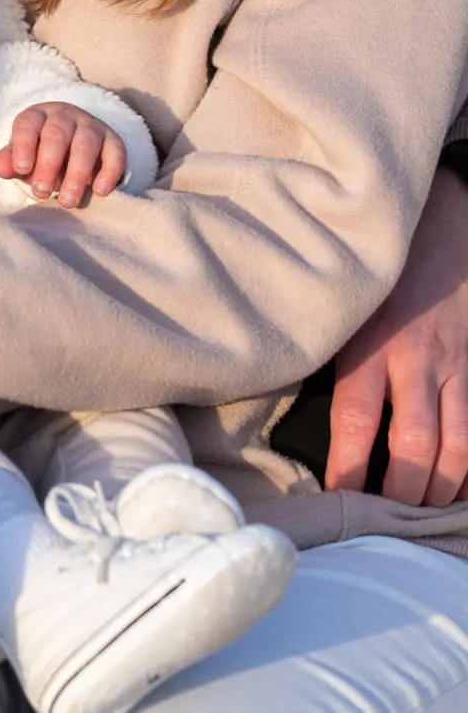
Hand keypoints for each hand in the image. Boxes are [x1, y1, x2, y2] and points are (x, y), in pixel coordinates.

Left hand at [0, 101, 126, 207]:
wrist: (74, 145)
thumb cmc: (40, 154)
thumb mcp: (23, 156)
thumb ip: (10, 161)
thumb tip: (3, 169)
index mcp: (37, 116)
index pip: (28, 125)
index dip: (24, 146)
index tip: (21, 169)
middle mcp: (65, 116)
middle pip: (57, 135)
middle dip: (48, 164)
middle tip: (41, 192)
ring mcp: (91, 126)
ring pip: (85, 145)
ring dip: (76, 174)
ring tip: (67, 201)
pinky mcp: (113, 141)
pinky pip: (115, 153)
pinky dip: (109, 172)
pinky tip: (99, 191)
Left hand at [327, 167, 467, 504]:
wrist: (444, 221)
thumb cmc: (379, 268)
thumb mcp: (343, 303)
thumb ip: (330, 350)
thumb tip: (294, 404)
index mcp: (369, 345)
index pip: (355, 422)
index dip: (348, 470)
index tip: (336, 502)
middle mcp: (417, 362)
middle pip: (414, 449)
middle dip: (400, 495)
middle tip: (383, 524)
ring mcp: (457, 367)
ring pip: (457, 450)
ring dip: (440, 491)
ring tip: (421, 514)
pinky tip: (458, 489)